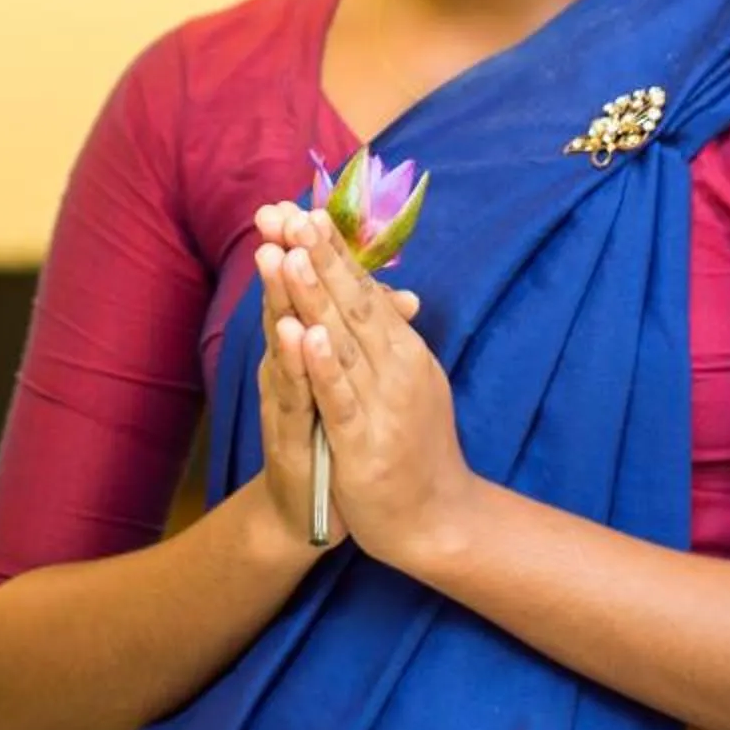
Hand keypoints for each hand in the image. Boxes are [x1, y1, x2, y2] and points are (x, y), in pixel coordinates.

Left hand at [277, 208, 471, 567]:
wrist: (438, 521)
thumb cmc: (415, 446)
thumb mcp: (406, 381)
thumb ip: (391, 336)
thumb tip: (386, 290)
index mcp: (403, 349)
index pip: (364, 289)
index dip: (333, 250)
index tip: (303, 208)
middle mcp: (398, 367)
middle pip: (353, 303)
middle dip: (319, 257)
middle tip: (291, 213)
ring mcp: (382, 403)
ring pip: (342, 341)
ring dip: (316, 296)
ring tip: (290, 254)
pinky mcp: (365, 442)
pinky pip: (340, 398)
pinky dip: (323, 366)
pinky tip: (304, 335)